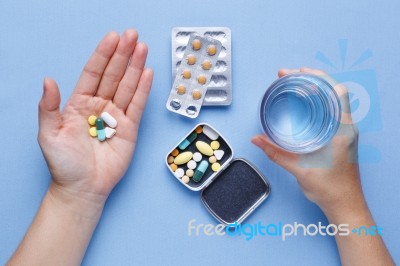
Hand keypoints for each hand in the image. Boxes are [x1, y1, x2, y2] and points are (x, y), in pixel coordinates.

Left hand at [38, 29, 152, 209]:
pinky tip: (147, 73)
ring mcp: (116, 116)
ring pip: (127, 86)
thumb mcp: (49, 134)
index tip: (113, 38)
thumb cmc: (64, 164)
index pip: (93, 73)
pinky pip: (137, 105)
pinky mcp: (130, 128)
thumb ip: (48, 107)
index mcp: (79, 103)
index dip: (103, 55)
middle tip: (133, 36)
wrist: (83, 187)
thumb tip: (48, 80)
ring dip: (135, 67)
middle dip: (123, 55)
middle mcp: (99, 106)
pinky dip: (143, 89)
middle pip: (113, 75)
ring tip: (143, 48)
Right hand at [252, 67, 361, 213]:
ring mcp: (346, 132)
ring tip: (295, 84)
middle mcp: (347, 127)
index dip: (319, 77)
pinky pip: (332, 112)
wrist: (345, 204)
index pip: (338, 93)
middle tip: (289, 75)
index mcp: (342, 130)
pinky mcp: (342, 138)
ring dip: (316, 90)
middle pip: (334, 92)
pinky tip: (304, 105)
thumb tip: (256, 139)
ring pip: (333, 101)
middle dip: (312, 79)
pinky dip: (318, 102)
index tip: (298, 72)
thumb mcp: (299, 169)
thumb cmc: (329, 188)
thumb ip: (276, 153)